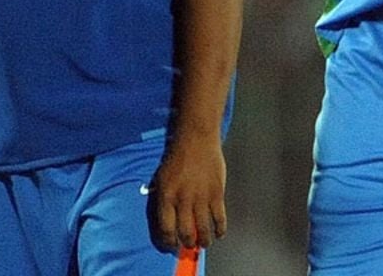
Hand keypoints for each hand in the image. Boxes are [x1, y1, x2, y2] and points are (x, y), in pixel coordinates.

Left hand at [148, 131, 227, 251]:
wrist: (196, 138)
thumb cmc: (178, 156)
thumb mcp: (162, 177)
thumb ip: (164, 199)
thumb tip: (168, 220)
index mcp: (166, 196)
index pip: (166, 229)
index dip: (168, 242)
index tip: (171, 245)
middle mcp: (183, 199)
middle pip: (185, 233)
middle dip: (187, 243)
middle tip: (189, 245)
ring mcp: (201, 197)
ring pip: (203, 230)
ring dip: (204, 241)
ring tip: (204, 242)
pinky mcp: (217, 193)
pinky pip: (219, 218)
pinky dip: (220, 230)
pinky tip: (219, 233)